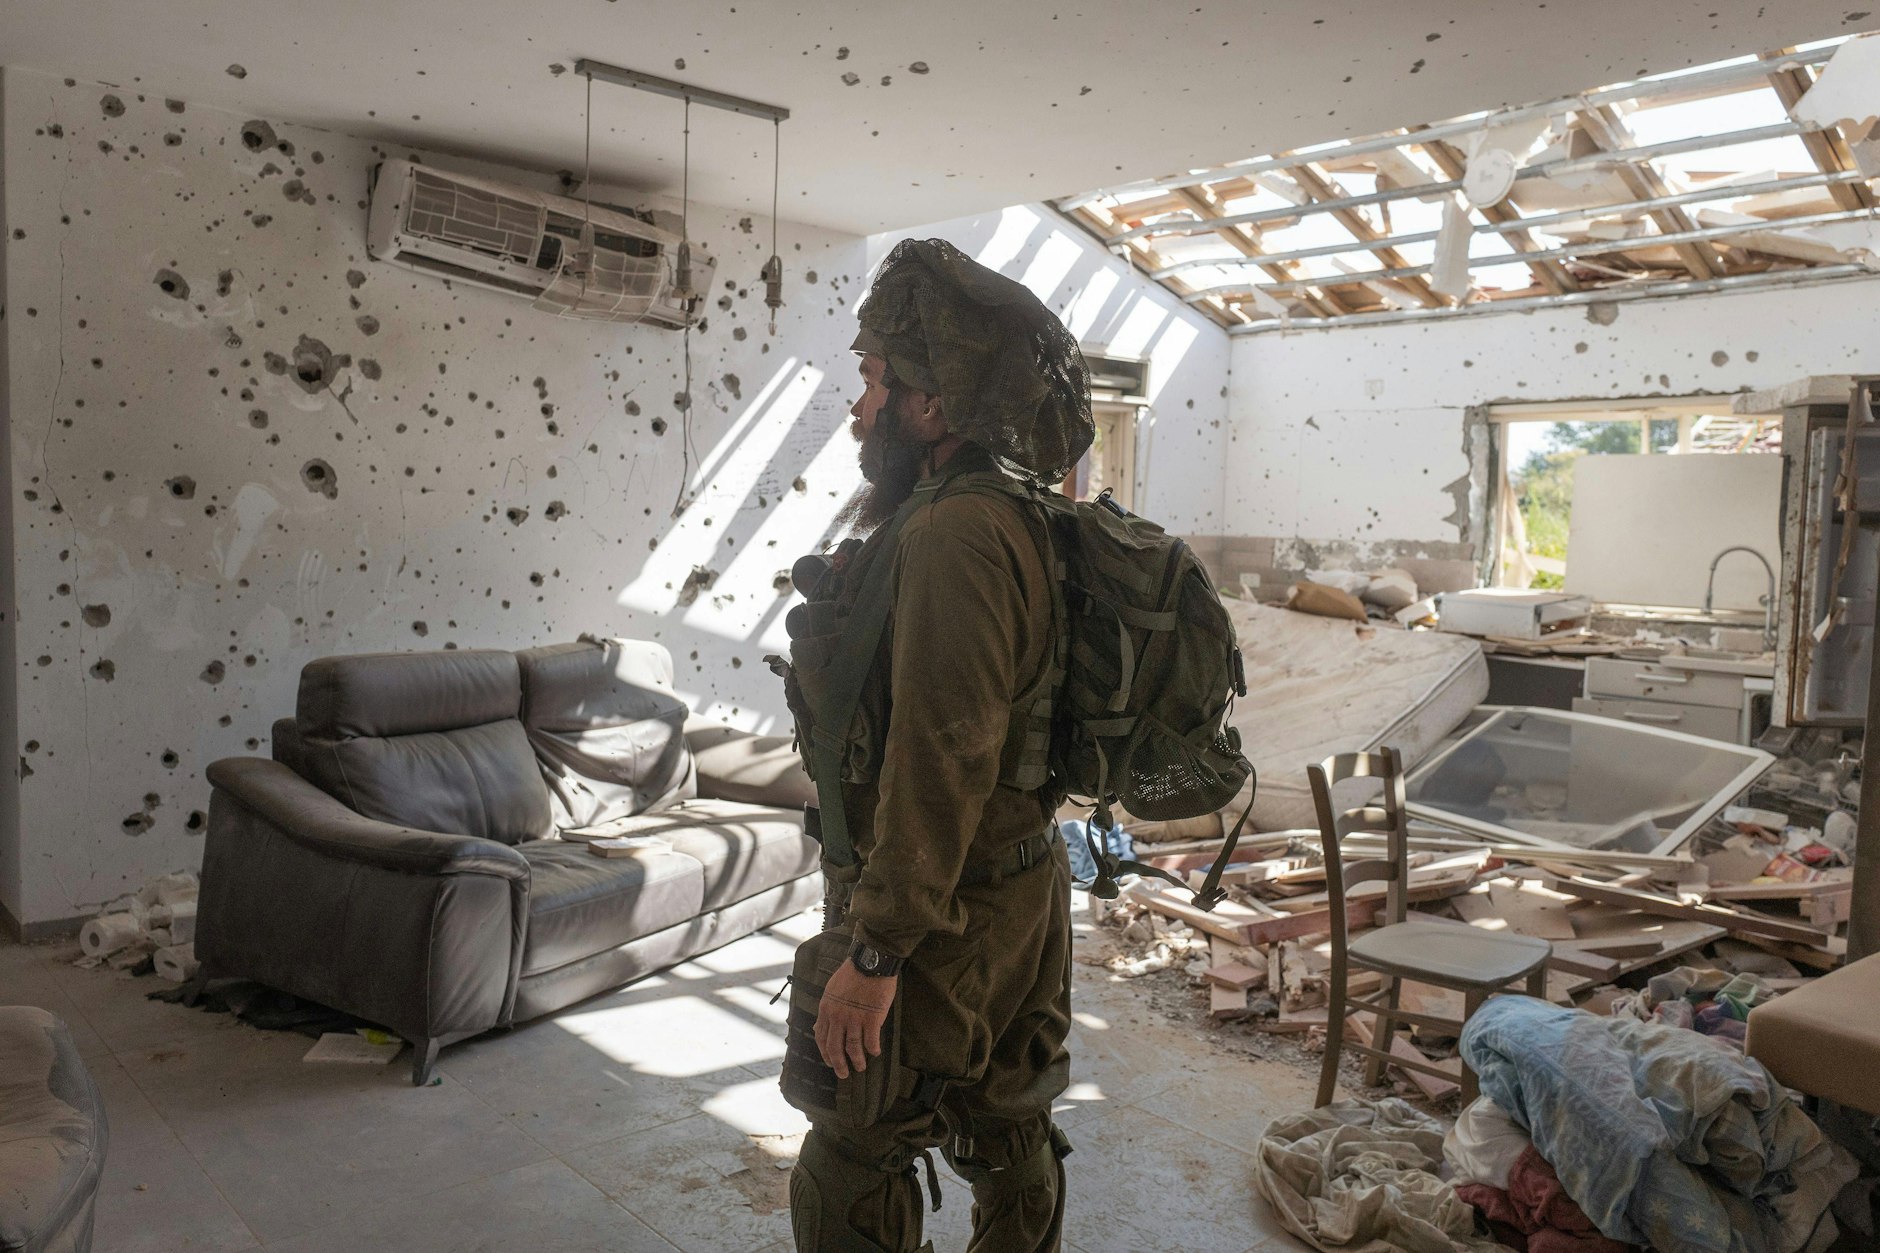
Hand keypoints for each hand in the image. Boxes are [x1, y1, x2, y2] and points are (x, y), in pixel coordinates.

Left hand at [814, 959, 897, 1078]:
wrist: (870, 963)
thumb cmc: (852, 973)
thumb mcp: (831, 989)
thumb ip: (827, 1008)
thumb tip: (819, 1024)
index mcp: (826, 1009)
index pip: (821, 1037)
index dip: (825, 1053)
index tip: (829, 1062)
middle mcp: (838, 1017)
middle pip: (835, 1047)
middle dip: (838, 1064)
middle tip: (843, 1074)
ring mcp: (855, 1018)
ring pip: (853, 1048)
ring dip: (857, 1060)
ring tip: (861, 1067)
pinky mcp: (871, 1018)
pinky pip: (871, 1040)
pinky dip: (873, 1049)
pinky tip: (875, 1052)